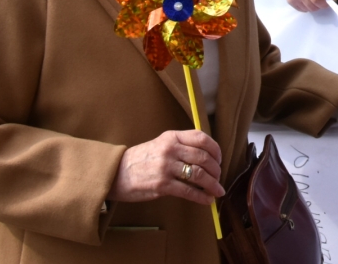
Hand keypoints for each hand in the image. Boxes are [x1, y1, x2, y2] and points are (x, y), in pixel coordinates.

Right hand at [107, 130, 223, 205]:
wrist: (118, 172)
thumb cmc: (142, 159)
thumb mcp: (161, 144)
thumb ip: (181, 146)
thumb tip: (207, 157)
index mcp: (171, 136)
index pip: (201, 138)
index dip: (215, 149)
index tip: (219, 159)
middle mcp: (170, 149)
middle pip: (203, 157)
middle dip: (216, 170)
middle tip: (219, 177)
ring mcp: (166, 166)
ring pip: (199, 175)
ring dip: (213, 184)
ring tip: (217, 190)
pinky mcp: (162, 184)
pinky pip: (189, 191)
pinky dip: (202, 197)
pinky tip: (207, 200)